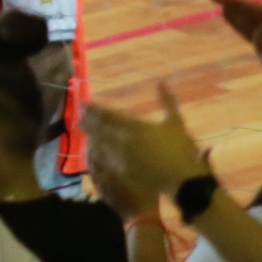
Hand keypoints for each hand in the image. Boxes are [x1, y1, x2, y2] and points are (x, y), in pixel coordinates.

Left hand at [83, 82, 206, 217]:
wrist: (183, 180)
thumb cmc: (181, 149)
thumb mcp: (176, 122)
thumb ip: (167, 101)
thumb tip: (162, 81)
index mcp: (136, 127)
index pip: (108, 116)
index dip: (93, 110)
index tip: (82, 104)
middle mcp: (124, 141)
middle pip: (99, 130)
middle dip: (87, 123)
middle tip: (78, 118)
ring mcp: (122, 158)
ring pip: (99, 145)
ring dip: (90, 137)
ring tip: (83, 132)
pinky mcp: (123, 172)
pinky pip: (104, 161)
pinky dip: (97, 153)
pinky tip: (93, 151)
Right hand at [210, 0, 261, 97]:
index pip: (255, 9)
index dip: (239, 3)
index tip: (225, 0)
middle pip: (248, 11)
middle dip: (232, 2)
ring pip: (245, 19)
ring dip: (232, 11)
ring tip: (217, 2)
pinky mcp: (261, 45)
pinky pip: (245, 31)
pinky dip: (236, 23)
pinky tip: (227, 17)